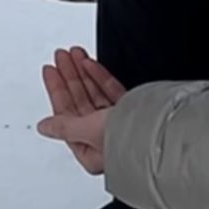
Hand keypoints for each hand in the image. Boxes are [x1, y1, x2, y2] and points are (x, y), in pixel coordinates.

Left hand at [37, 47, 125, 175]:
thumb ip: (64, 126)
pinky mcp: (134, 112)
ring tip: (73, 54)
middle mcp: (105, 141)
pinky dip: (100, 77)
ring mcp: (120, 125)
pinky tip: (89, 63)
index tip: (50, 72)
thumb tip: (44, 128)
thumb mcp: (87, 130)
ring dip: (82, 73)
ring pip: (94, 95)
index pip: (66, 118)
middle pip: (80, 104)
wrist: (164, 133)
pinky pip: (111, 92)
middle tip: (60, 57)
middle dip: (69, 78)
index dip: (56, 92)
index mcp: (91, 154)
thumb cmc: (129, 141)